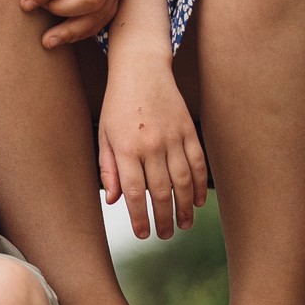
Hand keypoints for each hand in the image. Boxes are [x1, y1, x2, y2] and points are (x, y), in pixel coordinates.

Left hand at [98, 63, 207, 239]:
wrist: (141, 69)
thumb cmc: (117, 103)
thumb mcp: (104, 134)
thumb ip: (109, 169)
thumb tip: (115, 201)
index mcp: (126, 148)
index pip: (134, 192)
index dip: (140, 217)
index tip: (143, 234)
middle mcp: (151, 145)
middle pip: (161, 192)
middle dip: (163, 219)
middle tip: (164, 235)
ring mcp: (172, 137)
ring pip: (183, 181)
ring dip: (184, 208)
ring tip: (184, 225)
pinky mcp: (187, 129)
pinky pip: (197, 162)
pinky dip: (199, 184)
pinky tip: (197, 201)